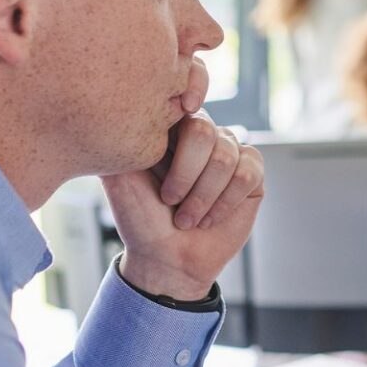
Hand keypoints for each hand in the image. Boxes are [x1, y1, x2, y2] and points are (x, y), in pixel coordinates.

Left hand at [102, 60, 264, 300]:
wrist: (167, 259)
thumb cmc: (141, 220)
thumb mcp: (119, 177)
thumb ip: (121, 141)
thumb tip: (113, 108)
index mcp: (171, 129)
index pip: (179, 107)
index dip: (178, 122)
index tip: (165, 153)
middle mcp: (203, 135)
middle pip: (204, 132)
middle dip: (185, 176)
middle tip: (170, 200)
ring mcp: (230, 152)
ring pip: (226, 157)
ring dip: (203, 196)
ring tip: (188, 218)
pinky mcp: (252, 175)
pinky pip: (247, 175)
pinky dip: (225, 202)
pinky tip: (210, 218)